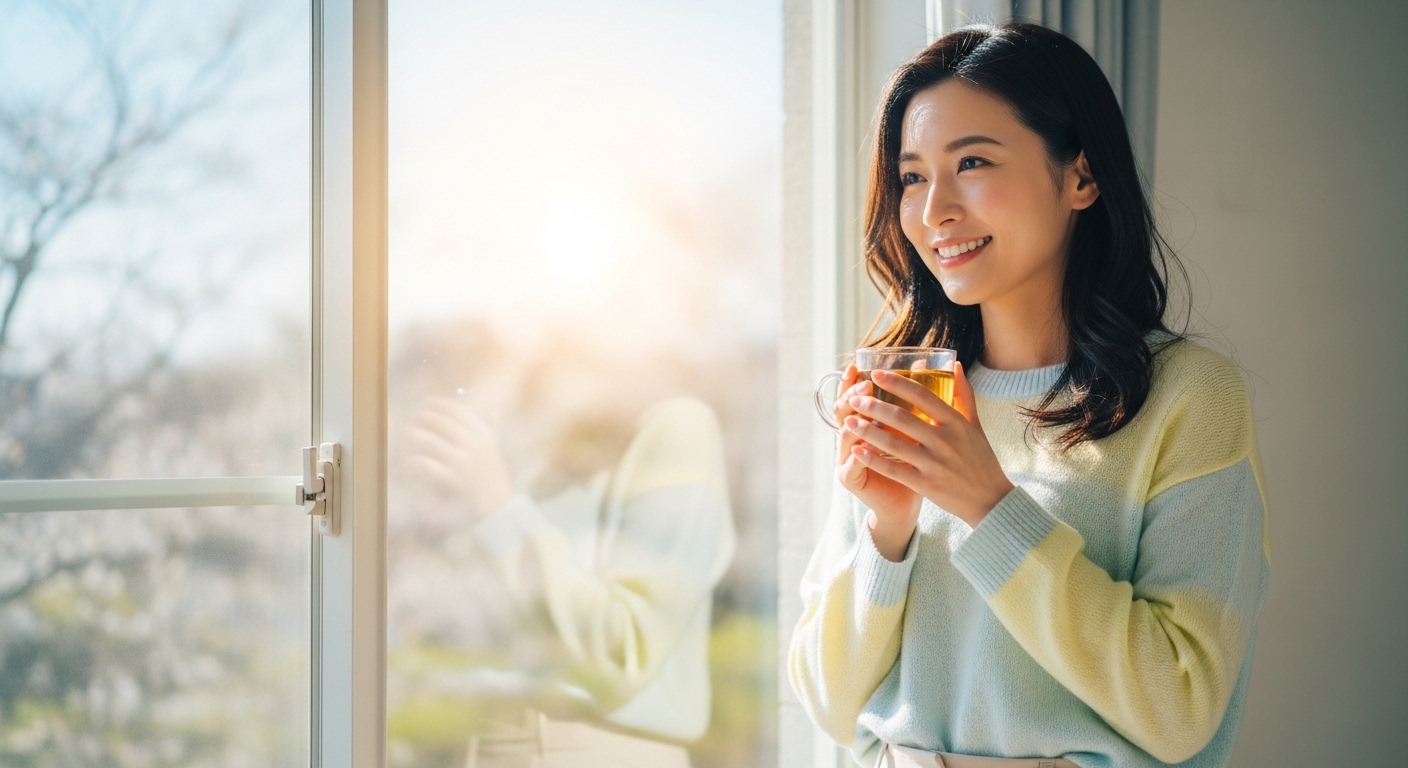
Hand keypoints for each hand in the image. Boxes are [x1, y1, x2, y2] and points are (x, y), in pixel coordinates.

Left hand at [407, 397, 515, 517]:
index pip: (459, 411)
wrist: (499, 502)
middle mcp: (474, 444)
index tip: (426, 401)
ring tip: (409, 434)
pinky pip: (428, 466)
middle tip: (415, 417)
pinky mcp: (453, 478)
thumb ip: (492, 426)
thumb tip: (493, 409)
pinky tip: (409, 460)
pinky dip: (416, 461)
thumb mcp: (495, 447)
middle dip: (425, 417)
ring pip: (431, 441)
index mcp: (484, 434)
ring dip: (417, 435)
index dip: (440, 404)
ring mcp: (463, 461)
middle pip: (442, 423)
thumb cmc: (494, 473)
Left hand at [844, 362, 1012, 542]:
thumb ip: (963, 395)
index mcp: (956, 423)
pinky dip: (873, 458)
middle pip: (902, 417)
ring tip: (848, 421)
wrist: (990, 500)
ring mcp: (935, 464)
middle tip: (854, 398)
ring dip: (867, 430)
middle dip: (873, 406)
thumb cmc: (980, 460)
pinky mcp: (926, 485)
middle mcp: (945, 441)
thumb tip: (956, 365)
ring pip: (893, 442)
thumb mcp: (975, 425)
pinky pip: (894, 469)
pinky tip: (856, 449)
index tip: (877, 373)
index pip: (923, 396)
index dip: (898, 383)